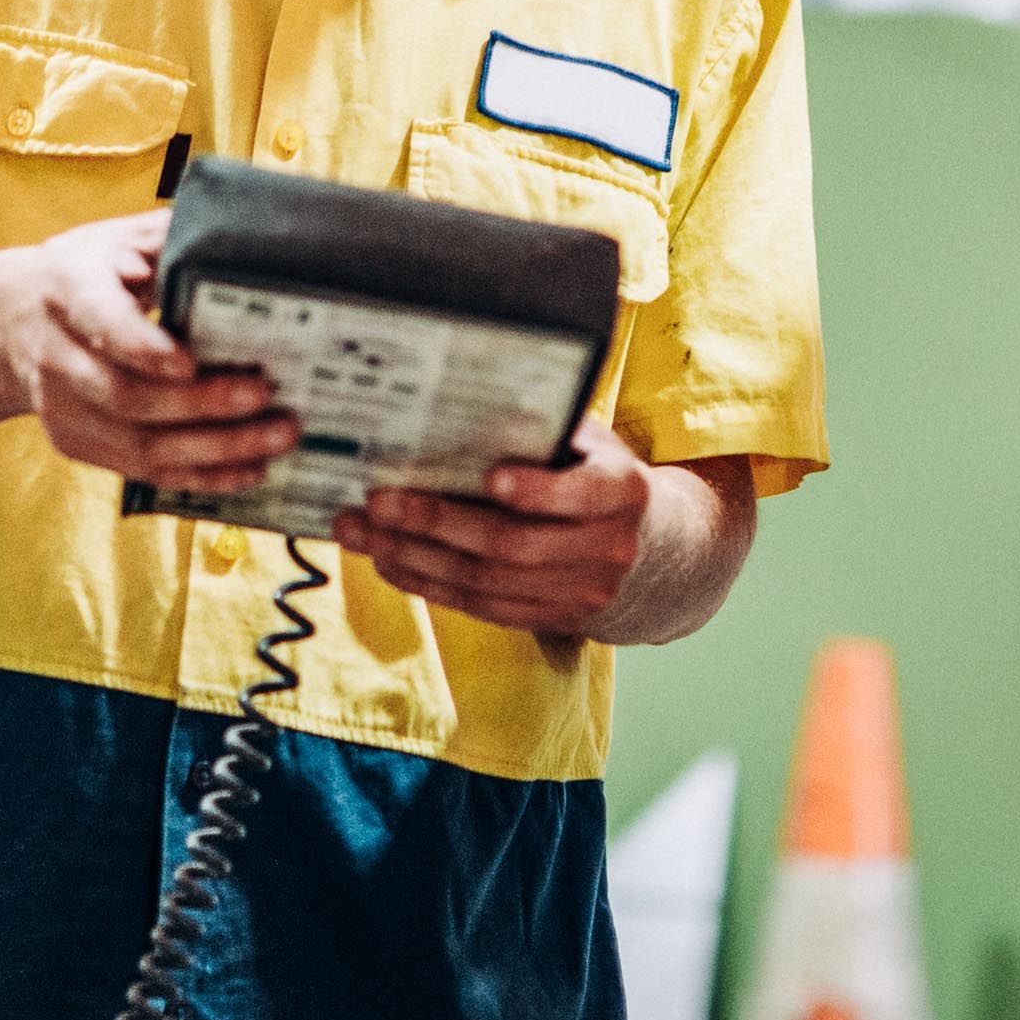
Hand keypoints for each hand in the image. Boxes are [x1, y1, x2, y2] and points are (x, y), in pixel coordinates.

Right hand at [0, 207, 296, 492]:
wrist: (11, 322)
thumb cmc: (85, 274)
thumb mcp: (117, 239)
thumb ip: (169, 237)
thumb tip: (240, 234)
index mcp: (68, 288)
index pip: (101, 322)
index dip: (142, 347)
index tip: (189, 361)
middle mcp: (57, 353)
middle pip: (126, 395)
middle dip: (202, 403)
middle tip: (265, 395)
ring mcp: (62, 407)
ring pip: (139, 444)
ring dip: (215, 449)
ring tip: (276, 437)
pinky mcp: (77, 443)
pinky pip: (143, 471)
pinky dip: (200, 476)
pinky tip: (249, 468)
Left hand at [341, 417, 655, 640]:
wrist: (657, 550)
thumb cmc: (600, 474)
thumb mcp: (593, 444)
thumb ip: (547, 429)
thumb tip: (463, 400)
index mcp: (623, 492)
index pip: (581, 495)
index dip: (536, 490)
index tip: (487, 475)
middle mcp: (606, 549)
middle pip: (513, 544)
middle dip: (438, 522)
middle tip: (378, 501)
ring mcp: (580, 592)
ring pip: (487, 581)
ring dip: (416, 557)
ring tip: (362, 532)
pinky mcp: (552, 619)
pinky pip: (482, 607)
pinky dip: (430, 584)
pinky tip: (389, 561)